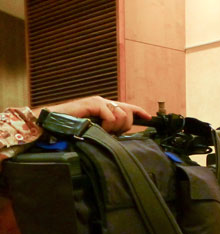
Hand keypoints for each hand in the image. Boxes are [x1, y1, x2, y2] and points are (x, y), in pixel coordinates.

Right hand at [35, 96, 150, 134]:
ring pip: (122, 115)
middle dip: (124, 126)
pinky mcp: (94, 103)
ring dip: (114, 127)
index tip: (149, 117)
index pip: (127, 107)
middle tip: (112, 132)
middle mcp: (104, 102)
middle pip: (128, 113)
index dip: (139, 111)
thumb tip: (122, 132)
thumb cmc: (74, 127)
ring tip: (102, 129)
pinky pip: (111, 116)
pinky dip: (106, 125)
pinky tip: (97, 126)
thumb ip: (109, 127)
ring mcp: (99, 101)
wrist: (56, 121)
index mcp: (106, 107)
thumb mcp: (96, 128)